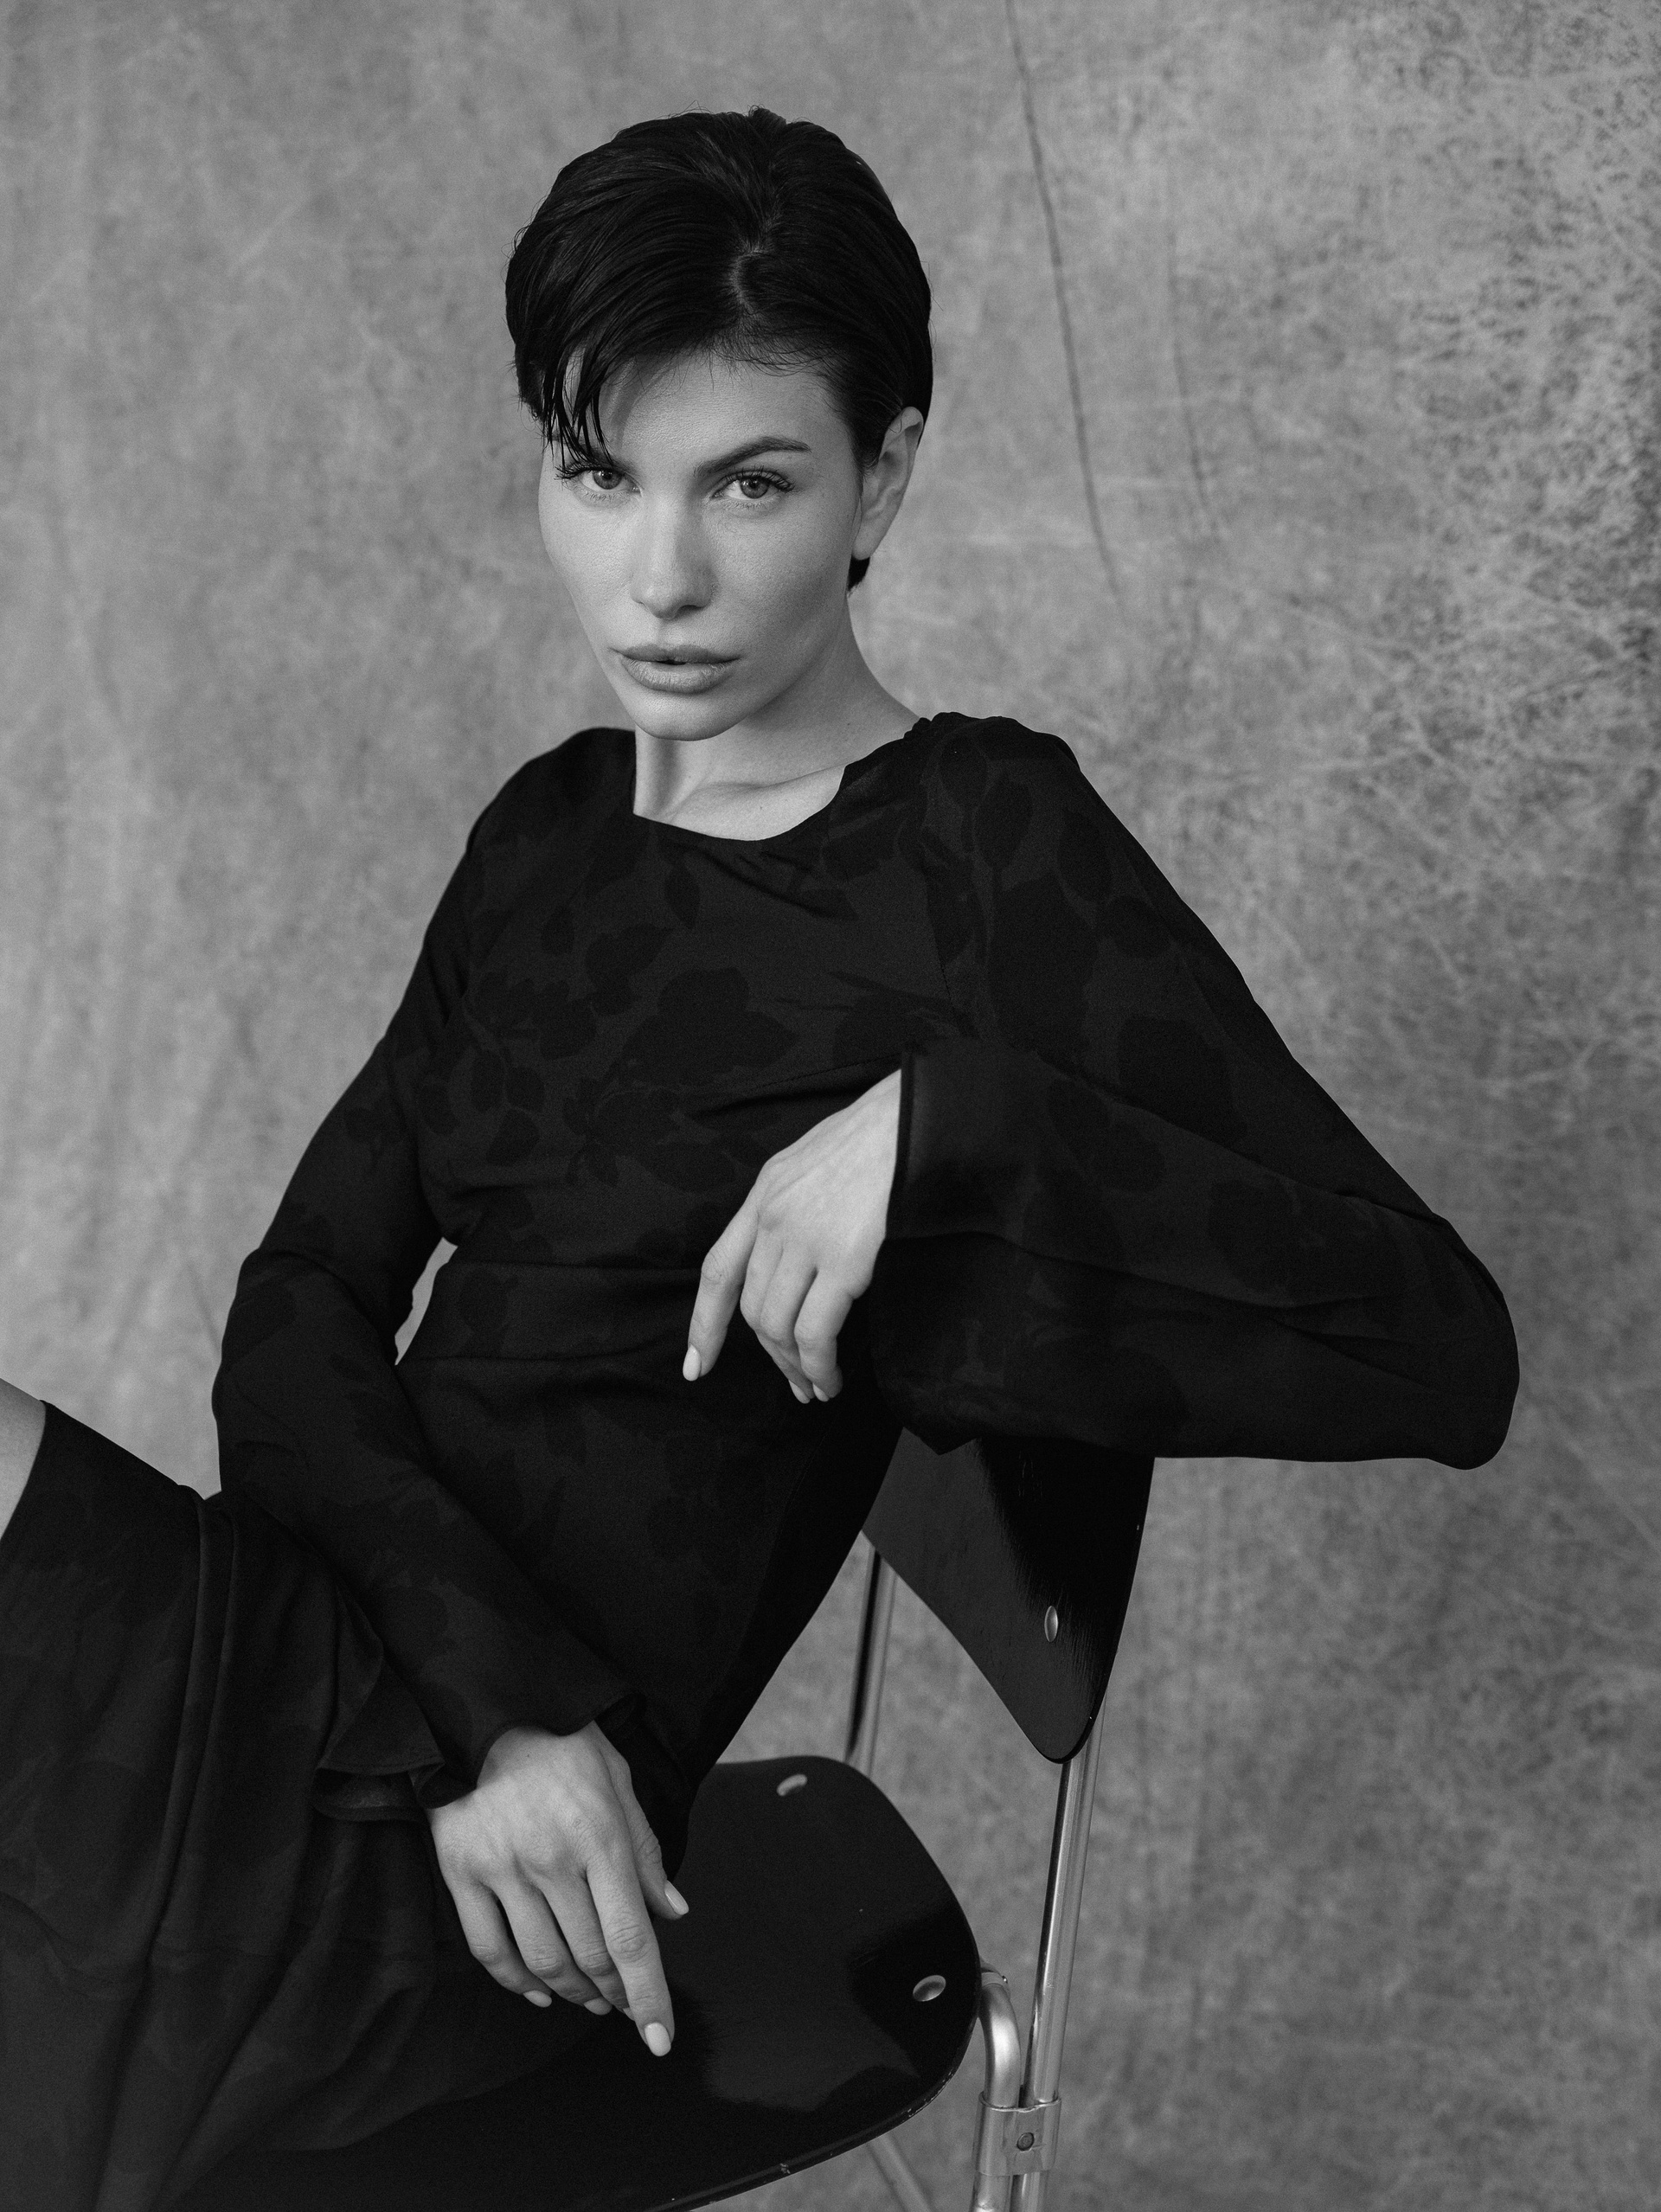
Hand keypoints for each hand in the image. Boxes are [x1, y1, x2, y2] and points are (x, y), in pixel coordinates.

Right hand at [425, 1721, 687, 2054]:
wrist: (482, 1703)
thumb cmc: (560, 1736)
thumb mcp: (617, 1777)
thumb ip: (644, 1850)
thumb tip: (672, 1912)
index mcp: (600, 1835)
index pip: (630, 1938)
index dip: (648, 1996)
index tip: (659, 2037)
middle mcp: (552, 1859)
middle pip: (590, 1958)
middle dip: (616, 1995)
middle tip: (627, 2007)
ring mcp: (502, 1869)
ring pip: (543, 1962)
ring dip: (573, 1994)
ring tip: (591, 2000)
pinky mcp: (460, 1871)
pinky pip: (490, 1949)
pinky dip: (517, 1982)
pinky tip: (538, 1992)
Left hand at [685, 1068, 900, 1402]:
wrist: (922, 1114)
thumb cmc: (885, 1133)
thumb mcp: (818, 1158)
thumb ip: (798, 1201)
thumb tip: (800, 1252)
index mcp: (766, 1191)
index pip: (718, 1268)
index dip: (704, 1322)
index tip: (697, 1363)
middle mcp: (774, 1216)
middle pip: (751, 1308)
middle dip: (771, 1357)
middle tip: (796, 1384)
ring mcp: (805, 1238)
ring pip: (778, 1327)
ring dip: (796, 1368)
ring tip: (819, 1388)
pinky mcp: (843, 1260)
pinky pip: (815, 1331)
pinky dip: (819, 1365)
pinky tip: (832, 1378)